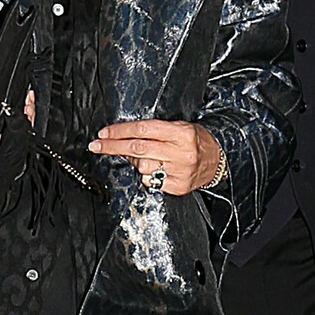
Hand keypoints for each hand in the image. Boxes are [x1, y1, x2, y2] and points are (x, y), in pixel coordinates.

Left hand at [89, 120, 223, 196]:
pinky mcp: (178, 187)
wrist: (218, 160)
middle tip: (96, 145)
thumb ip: (154, 131)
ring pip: (142, 167)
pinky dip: (146, 175)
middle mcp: (181, 152)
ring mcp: (180, 171)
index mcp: (181, 132)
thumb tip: (123, 137)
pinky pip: (151, 182)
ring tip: (138, 158)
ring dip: (132, 162)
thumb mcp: (179, 127)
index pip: (142, 130)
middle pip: (137, 148)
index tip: (104, 133)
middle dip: (113, 147)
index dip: (119, 131)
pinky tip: (153, 169)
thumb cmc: (195, 140)